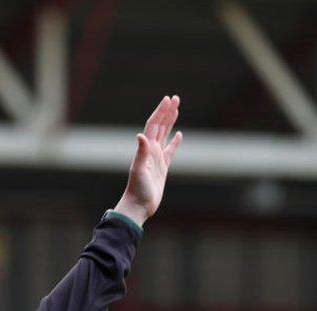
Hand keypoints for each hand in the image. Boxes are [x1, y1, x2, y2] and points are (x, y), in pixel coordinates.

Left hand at [114, 95, 182, 226]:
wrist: (138, 206)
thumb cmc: (137, 189)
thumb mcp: (139, 170)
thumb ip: (141, 153)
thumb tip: (140, 135)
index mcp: (146, 149)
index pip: (154, 125)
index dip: (160, 112)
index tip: (168, 99)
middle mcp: (151, 151)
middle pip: (160, 126)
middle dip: (167, 112)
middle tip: (175, 98)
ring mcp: (157, 158)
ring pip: (165, 135)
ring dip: (170, 122)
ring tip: (176, 109)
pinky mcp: (163, 167)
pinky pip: (170, 151)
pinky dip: (175, 142)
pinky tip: (179, 135)